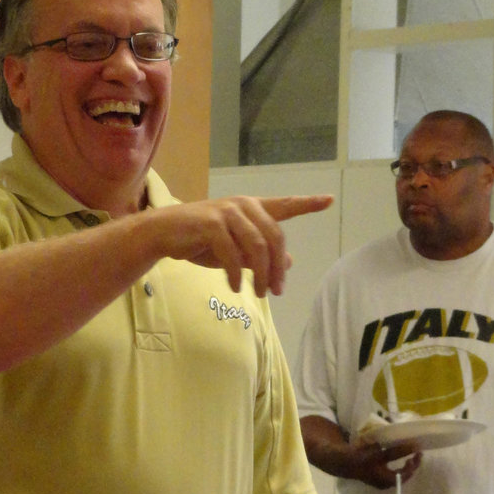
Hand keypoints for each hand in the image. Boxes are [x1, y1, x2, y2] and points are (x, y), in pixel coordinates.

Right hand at [158, 194, 332, 296]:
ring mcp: (227, 213)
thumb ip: (262, 253)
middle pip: (274, 236)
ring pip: (256, 246)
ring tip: (259, 293)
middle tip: (277, 291)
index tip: (329, 200)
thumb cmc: (202, 240)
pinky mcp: (211, 224)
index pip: (284, 205)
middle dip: (278, 267)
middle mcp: (243, 205)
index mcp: (252, 208)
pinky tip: (236, 286)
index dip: (307, 203)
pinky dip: (237, 273)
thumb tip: (290, 262)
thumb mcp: (237, 249)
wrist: (164, 234)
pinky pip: (232, 253)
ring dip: (261, 274)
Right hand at [347, 438, 422, 489]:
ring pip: (398, 474)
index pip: (407, 473)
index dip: (414, 463)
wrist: (344, 462)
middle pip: (404, 475)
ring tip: (408, 455)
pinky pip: (391, 472)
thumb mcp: (380, 454)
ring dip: (404, 465)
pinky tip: (395, 457)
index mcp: (388, 480)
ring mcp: (381, 481)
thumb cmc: (362, 458)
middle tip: (416, 453)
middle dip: (411, 465)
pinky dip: (397, 465)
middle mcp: (386, 483)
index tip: (418, 452)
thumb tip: (412, 446)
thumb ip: (396, 451)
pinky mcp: (377, 477)